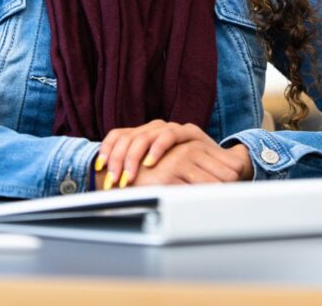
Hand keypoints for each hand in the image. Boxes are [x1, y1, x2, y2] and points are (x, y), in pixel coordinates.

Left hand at [94, 120, 249, 188]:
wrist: (223, 169)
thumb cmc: (186, 175)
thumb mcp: (157, 177)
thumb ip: (138, 178)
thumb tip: (108, 192)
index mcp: (144, 135)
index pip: (118, 135)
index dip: (107, 150)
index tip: (98, 169)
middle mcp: (155, 128)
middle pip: (128, 136)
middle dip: (117, 159)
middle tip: (113, 180)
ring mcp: (171, 128)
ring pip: (145, 134)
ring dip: (134, 156)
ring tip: (129, 176)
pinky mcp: (188, 131)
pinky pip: (170, 134)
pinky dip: (158, 147)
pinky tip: (151, 162)